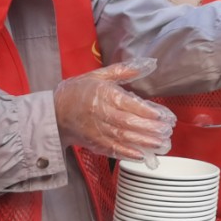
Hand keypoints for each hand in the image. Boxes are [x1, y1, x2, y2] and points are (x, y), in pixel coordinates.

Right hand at [54, 59, 177, 161]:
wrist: (54, 112)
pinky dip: (127, 153)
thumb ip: (123, 70)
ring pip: (121, 138)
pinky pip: (111, 149)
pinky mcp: (93, 143)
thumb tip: (148, 64)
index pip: (126, 103)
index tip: (162, 115)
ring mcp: (96, 130)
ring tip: (160, 144)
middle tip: (167, 131)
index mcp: (101, 93)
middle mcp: (99, 112)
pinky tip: (141, 155)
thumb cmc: (78, 91)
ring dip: (143, 142)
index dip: (145, 111)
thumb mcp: (98, 75)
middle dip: (149, 129)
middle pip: (126, 123)